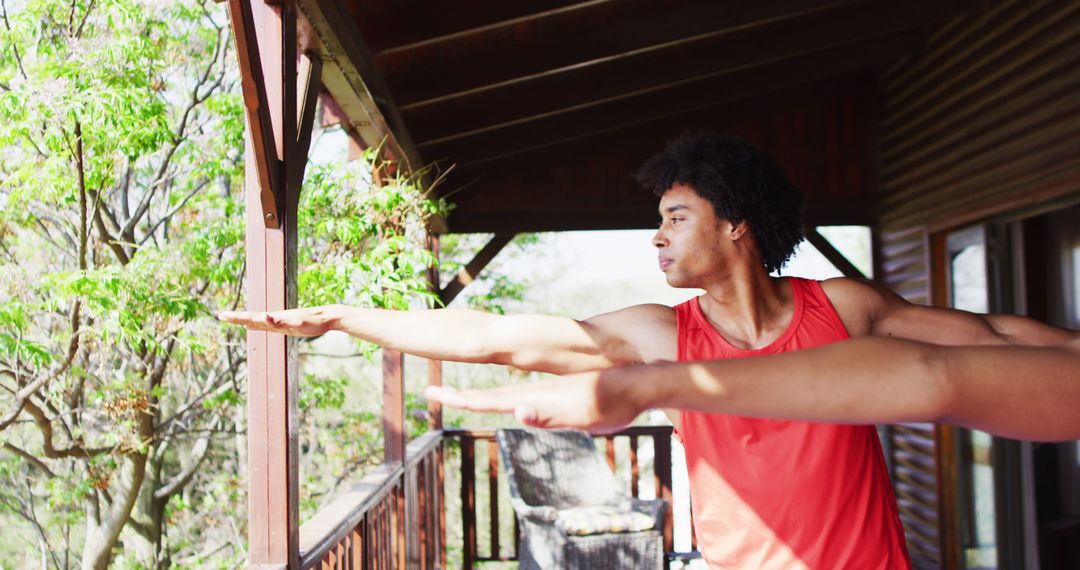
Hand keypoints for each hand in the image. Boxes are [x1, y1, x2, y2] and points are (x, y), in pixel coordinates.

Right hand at [217, 306, 340, 336]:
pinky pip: (267, 325)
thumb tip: (264, 316)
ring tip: (232, 320)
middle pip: (251, 318)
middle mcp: (275, 318)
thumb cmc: (314, 321)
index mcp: (275, 318)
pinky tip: (252, 324)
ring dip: (244, 320)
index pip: (251, 317)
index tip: (222, 315)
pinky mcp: (286, 324)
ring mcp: (280, 321)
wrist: (327, 317)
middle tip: (220, 316)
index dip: (237, 318)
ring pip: (258, 321)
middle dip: (236, 318)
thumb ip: (280, 320)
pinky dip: (258, 324)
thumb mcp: (297, 322)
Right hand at [424, 369, 646, 432]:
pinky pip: (523, 399)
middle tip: (432, 392)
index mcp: (535, 398)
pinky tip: (506, 403)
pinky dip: (506, 400)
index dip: (459, 399)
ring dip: (481, 398)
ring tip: (461, 398)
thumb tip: (518, 411)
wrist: (637, 385)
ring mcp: (547, 395)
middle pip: (490, 396)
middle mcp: (537, 394)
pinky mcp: (559, 398)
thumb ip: (549, 415)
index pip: (488, 400)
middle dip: (461, 396)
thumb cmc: (611, 403)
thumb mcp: (581, 415)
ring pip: (505, 396)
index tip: (432, 393)